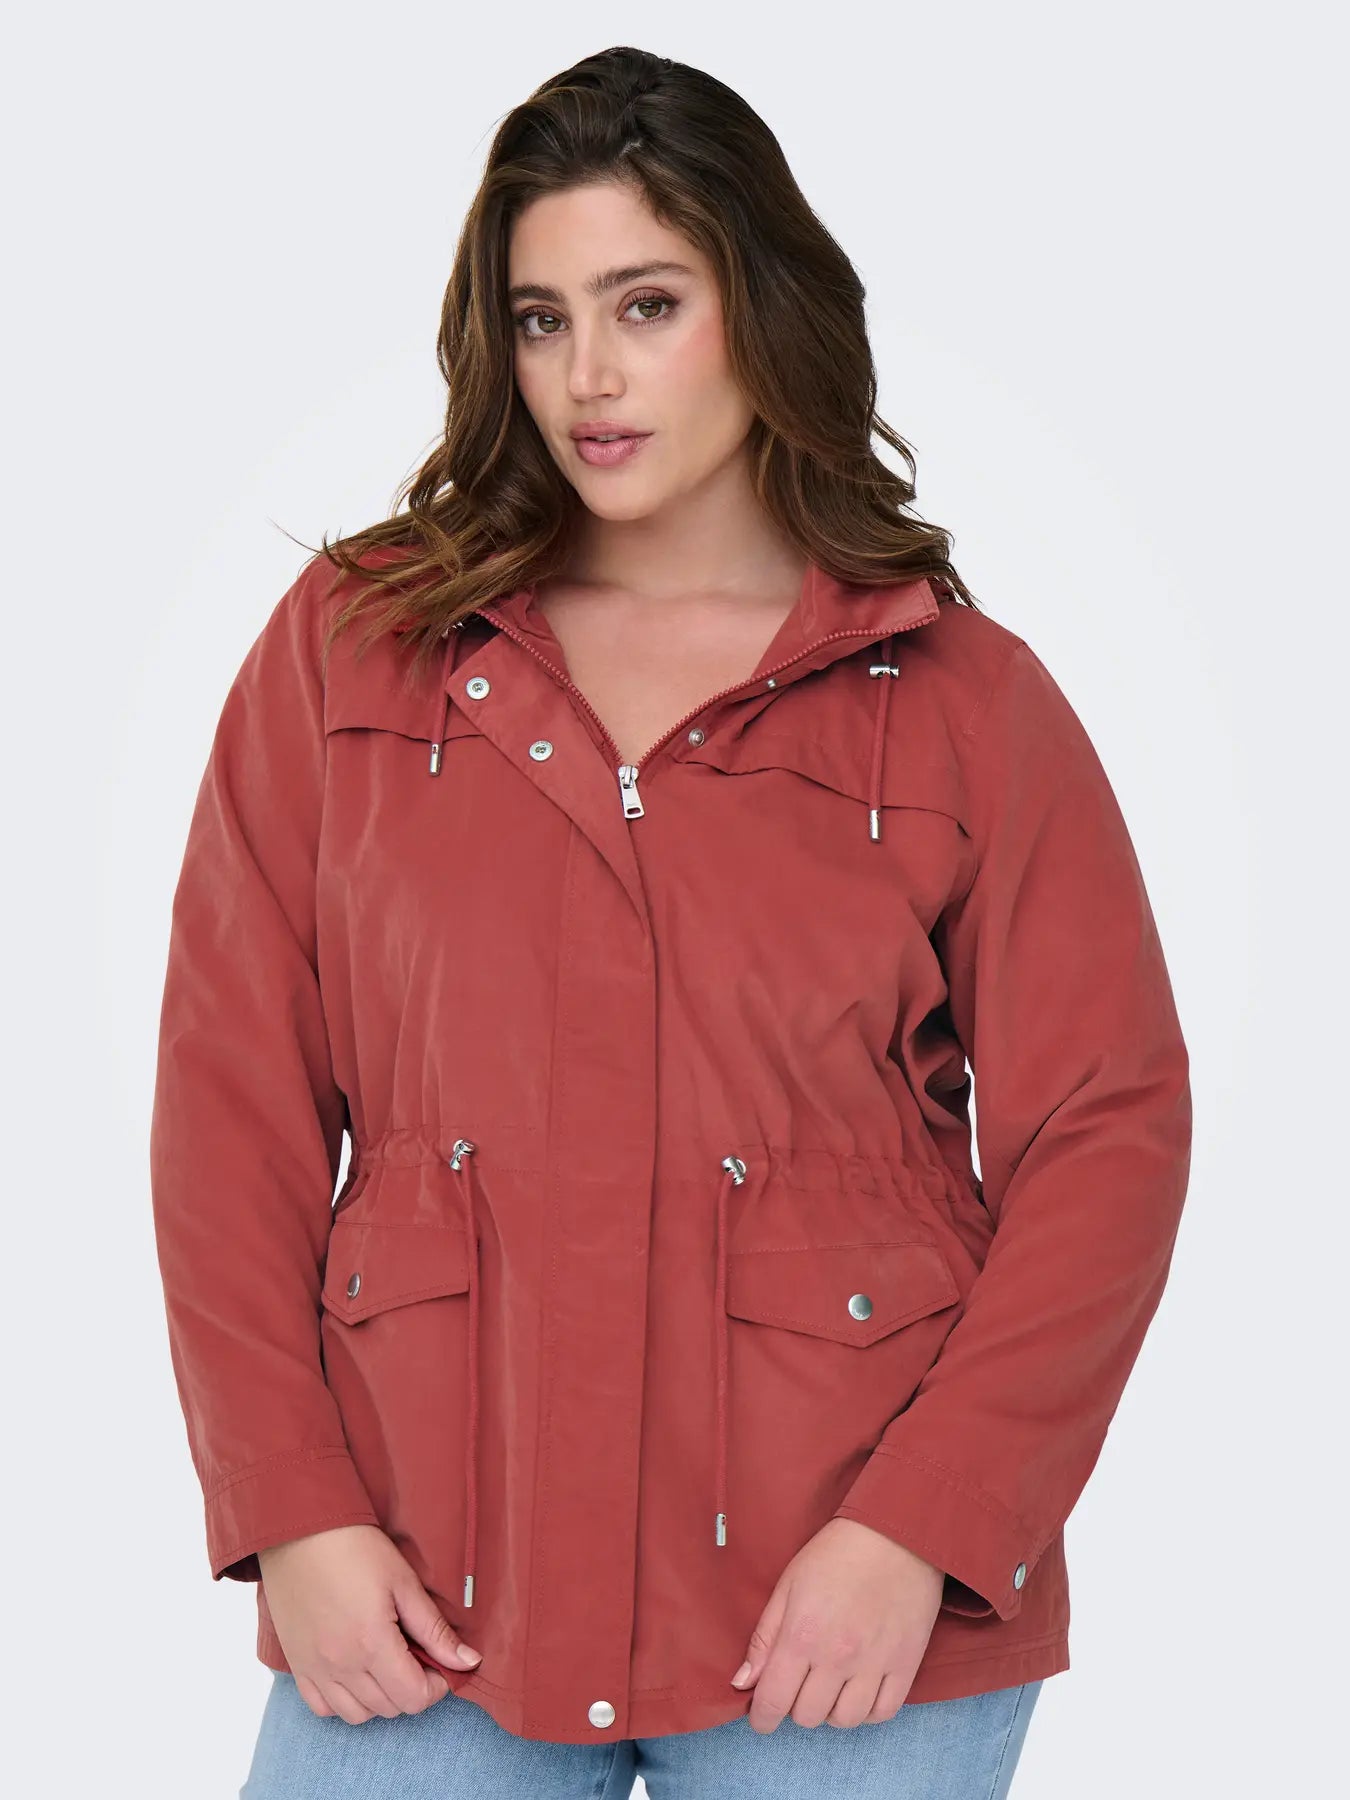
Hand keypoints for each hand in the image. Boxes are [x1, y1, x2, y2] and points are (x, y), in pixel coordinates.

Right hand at [257, 1523, 480, 1722]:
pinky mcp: (297, 1665)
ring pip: (357, 1714)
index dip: (437, 1685)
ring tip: (387, 1664)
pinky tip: (355, 1673)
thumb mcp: (404, 1582)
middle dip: (412, 1688)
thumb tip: (469, 1662)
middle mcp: (342, 1666)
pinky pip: (322, 1708)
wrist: (301, 1532)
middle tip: (416, 1655)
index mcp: (372, 1645)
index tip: (439, 1661)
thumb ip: (435, 1630)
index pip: (414, 1698)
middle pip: (389, 1708)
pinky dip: (343, 1701)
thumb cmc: (356, 1549)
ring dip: (381, 1699)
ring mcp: (316, 1669)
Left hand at [729, 1518, 943, 1731]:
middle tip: (799, 1684)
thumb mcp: (788, 1585)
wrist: (895, 1534)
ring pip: (844, 1721)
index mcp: (802, 1635)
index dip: (762, 1717)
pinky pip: (881, 1713)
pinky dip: (865, 1711)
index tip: (761, 1717)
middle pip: (807, 1716)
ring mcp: (874, 1664)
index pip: (773, 1700)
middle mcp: (837, 1657)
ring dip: (830, 1710)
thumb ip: (765, 1637)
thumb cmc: (836, 1554)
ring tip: (829, 1686)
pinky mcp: (905, 1666)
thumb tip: (743, 1682)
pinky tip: (858, 1691)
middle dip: (795, 1706)